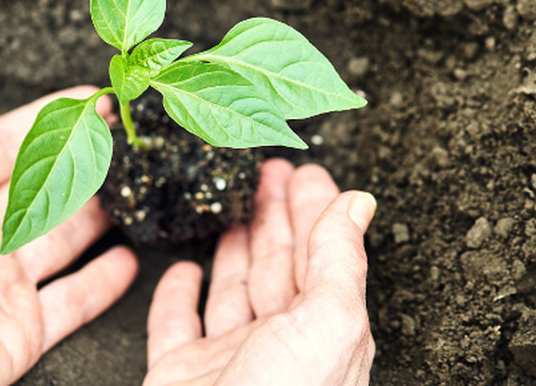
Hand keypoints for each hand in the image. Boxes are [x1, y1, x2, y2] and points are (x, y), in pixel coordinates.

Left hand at [0, 88, 137, 383]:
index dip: (45, 123)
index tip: (86, 101)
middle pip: (38, 190)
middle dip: (78, 160)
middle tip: (118, 134)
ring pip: (61, 239)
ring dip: (96, 212)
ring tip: (130, 184)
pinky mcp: (20, 329)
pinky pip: (72, 303)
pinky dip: (103, 283)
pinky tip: (127, 260)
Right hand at [143, 159, 374, 384]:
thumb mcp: (330, 320)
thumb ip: (341, 258)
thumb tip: (359, 203)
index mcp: (324, 331)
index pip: (322, 255)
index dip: (315, 210)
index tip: (304, 170)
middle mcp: (281, 345)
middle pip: (279, 266)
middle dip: (276, 216)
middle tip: (267, 171)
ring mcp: (229, 361)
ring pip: (232, 289)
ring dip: (233, 244)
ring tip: (232, 202)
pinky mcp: (180, 376)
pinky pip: (176, 327)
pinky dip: (176, 295)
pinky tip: (181, 268)